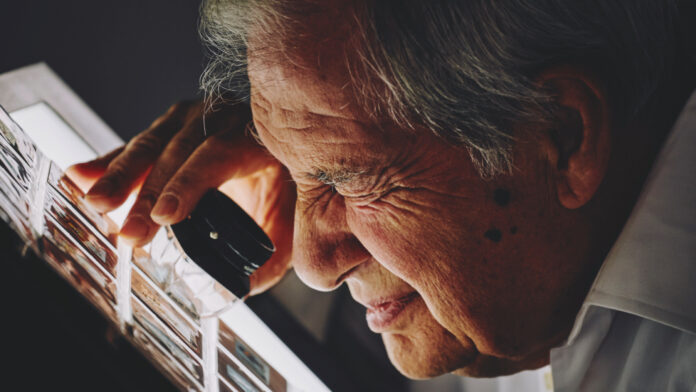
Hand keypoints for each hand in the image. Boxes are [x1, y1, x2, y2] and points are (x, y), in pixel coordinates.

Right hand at [66, 101, 295, 294]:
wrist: (279, 148)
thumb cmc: (284, 184)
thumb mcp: (289, 217)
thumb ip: (273, 252)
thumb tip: (246, 286)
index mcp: (255, 138)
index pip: (219, 155)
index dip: (190, 185)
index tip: (165, 217)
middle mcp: (221, 119)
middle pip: (179, 153)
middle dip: (150, 194)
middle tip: (131, 233)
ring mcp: (192, 118)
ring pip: (151, 144)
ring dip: (121, 176)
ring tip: (96, 204)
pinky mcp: (169, 126)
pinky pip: (136, 146)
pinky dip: (109, 163)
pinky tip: (79, 177)